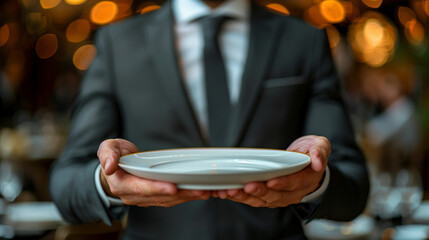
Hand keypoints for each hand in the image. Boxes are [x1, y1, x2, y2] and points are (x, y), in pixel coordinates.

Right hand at [97, 139, 209, 206]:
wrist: (115, 166)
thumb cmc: (114, 156)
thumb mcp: (107, 148)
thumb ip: (107, 154)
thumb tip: (109, 166)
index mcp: (121, 183)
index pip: (140, 188)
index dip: (156, 188)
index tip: (171, 187)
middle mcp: (133, 195)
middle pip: (158, 196)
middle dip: (179, 194)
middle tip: (198, 190)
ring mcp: (144, 198)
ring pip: (167, 200)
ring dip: (186, 197)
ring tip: (203, 191)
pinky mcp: (153, 197)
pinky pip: (170, 199)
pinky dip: (185, 196)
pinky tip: (198, 192)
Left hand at [212, 135, 330, 207]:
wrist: (308, 162)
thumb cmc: (311, 152)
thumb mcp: (321, 145)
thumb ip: (320, 151)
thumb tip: (318, 161)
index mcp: (306, 179)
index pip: (294, 183)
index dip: (283, 184)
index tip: (271, 182)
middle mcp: (293, 192)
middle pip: (276, 195)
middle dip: (260, 192)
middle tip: (246, 186)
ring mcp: (280, 196)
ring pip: (262, 200)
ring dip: (245, 197)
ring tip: (231, 192)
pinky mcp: (268, 195)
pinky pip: (253, 199)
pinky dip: (240, 197)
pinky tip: (226, 192)